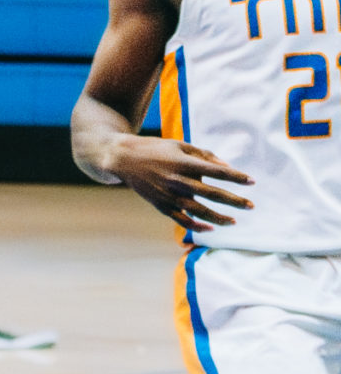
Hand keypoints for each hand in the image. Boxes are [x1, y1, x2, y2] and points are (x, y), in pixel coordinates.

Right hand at [97, 134, 253, 231]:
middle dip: (234, 201)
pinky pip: (181, 219)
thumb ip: (204, 155)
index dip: (236, 177)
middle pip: (212, 193)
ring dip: (219, 217)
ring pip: (199, 210)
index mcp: (184, 162)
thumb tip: (227, 168)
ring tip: (235, 221)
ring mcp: (168, 194)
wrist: (122, 157)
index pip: (217, 172)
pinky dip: (196, 226)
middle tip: (251, 206)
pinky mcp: (160, 204)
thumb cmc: (155, 149)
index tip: (252, 181)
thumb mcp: (179, 145)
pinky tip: (211, 229)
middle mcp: (178, 179)